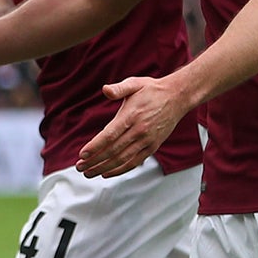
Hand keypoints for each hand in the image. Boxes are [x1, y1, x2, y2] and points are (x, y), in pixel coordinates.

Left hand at [76, 74, 192, 177]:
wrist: (177, 97)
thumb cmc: (152, 90)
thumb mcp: (134, 83)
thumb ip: (118, 88)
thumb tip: (105, 90)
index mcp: (132, 115)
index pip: (109, 135)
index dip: (95, 146)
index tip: (82, 154)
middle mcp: (139, 130)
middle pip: (113, 151)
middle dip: (94, 161)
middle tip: (80, 167)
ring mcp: (147, 140)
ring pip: (123, 159)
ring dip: (104, 168)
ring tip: (89, 172)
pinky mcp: (153, 147)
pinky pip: (135, 162)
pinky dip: (120, 170)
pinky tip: (107, 173)